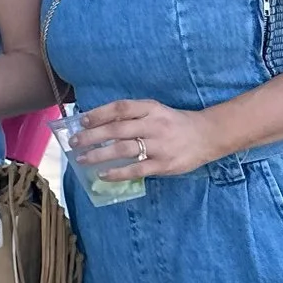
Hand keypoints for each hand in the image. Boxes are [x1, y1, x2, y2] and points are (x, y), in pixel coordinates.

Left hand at [73, 98, 215, 180]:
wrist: (207, 135)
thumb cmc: (174, 123)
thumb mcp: (155, 111)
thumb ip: (132, 115)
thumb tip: (98, 123)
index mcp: (150, 109)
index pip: (120, 108)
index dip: (99, 114)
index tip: (81, 120)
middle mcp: (153, 125)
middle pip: (117, 129)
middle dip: (92, 136)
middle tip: (74, 142)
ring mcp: (159, 146)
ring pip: (123, 149)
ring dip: (99, 154)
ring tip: (82, 159)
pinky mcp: (164, 164)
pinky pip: (136, 169)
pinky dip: (117, 173)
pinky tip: (103, 175)